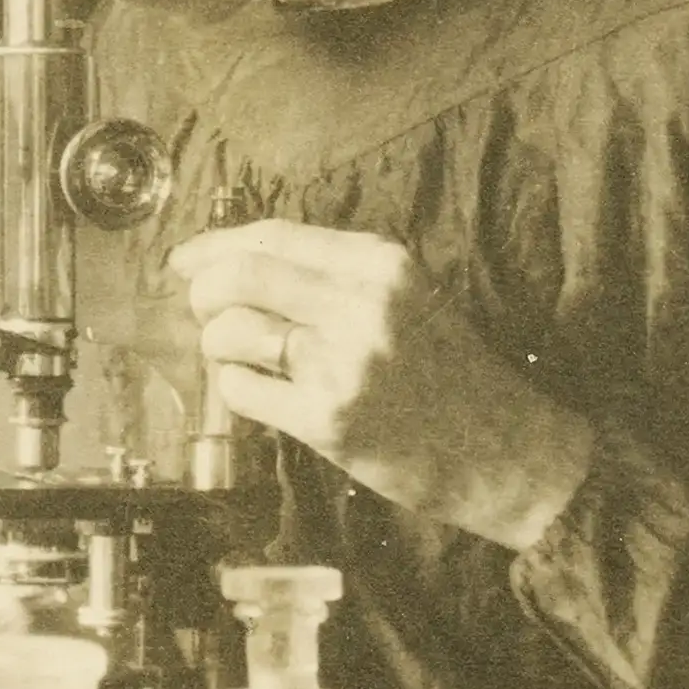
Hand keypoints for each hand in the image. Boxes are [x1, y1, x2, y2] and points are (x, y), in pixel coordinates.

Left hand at [168, 219, 589, 549]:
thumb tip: (235, 259)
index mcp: (381, 263)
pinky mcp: (328, 419)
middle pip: (241, 276)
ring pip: (232, 331)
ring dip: (217, 345)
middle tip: (204, 311)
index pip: (272, 237)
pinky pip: (242, 390)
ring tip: (239, 357)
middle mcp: (362, 303)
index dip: (216, 246)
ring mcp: (343, 363)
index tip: (186, 260)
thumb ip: (335, 272)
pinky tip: (260, 392)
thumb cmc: (448, 370)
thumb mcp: (406, 294)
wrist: (502, 451)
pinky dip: (235, 388)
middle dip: (203, 292)